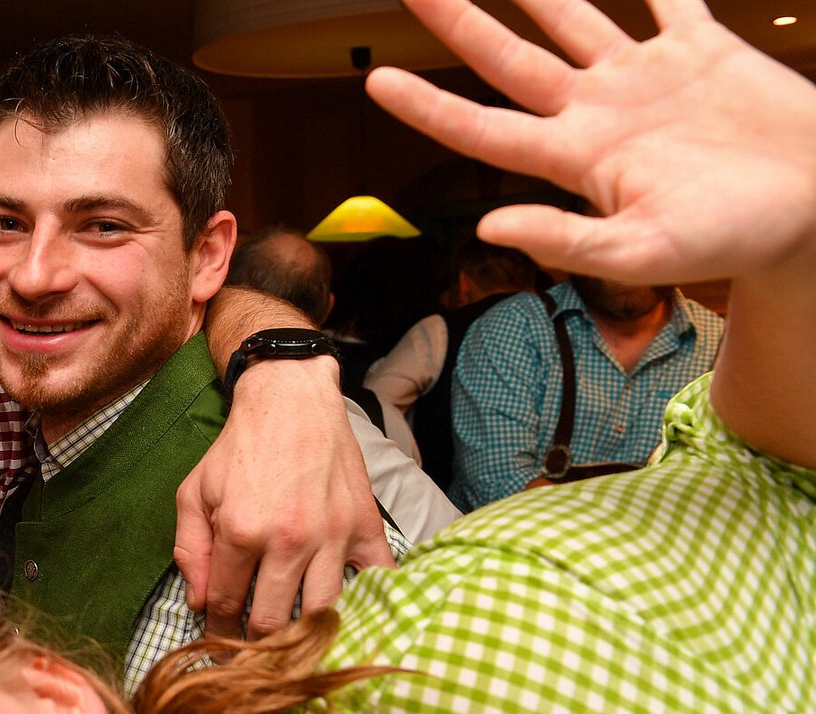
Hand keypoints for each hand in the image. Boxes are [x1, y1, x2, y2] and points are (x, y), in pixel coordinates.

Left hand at [175, 361, 393, 636]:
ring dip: (304, 635)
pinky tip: (351, 617)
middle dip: (256, 646)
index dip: (217, 631)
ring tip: (291, 643)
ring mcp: (332, 535)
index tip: (218, 645)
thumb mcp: (194, 492)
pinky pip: (376, 579)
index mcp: (240, 530)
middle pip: (272, 621)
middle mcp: (288, 538)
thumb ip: (189, 549)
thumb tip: (197, 603)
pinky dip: (367, 603)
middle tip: (251, 655)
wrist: (292, 399)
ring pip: (321, 612)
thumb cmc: (238, 447)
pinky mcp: (364, 525)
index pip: (224, 604)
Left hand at [367, 0, 815, 285]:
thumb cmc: (732, 241)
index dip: (428, 106)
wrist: (810, 213)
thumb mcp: (643, 252)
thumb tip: (487, 228)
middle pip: (510, 60)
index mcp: (578, 159)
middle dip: (460, 23)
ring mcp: (645, 76)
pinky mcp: (700, 49)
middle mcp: (598, 111)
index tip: (377, 80)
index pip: (482, 129)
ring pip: (573, 17)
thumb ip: (566, 241)